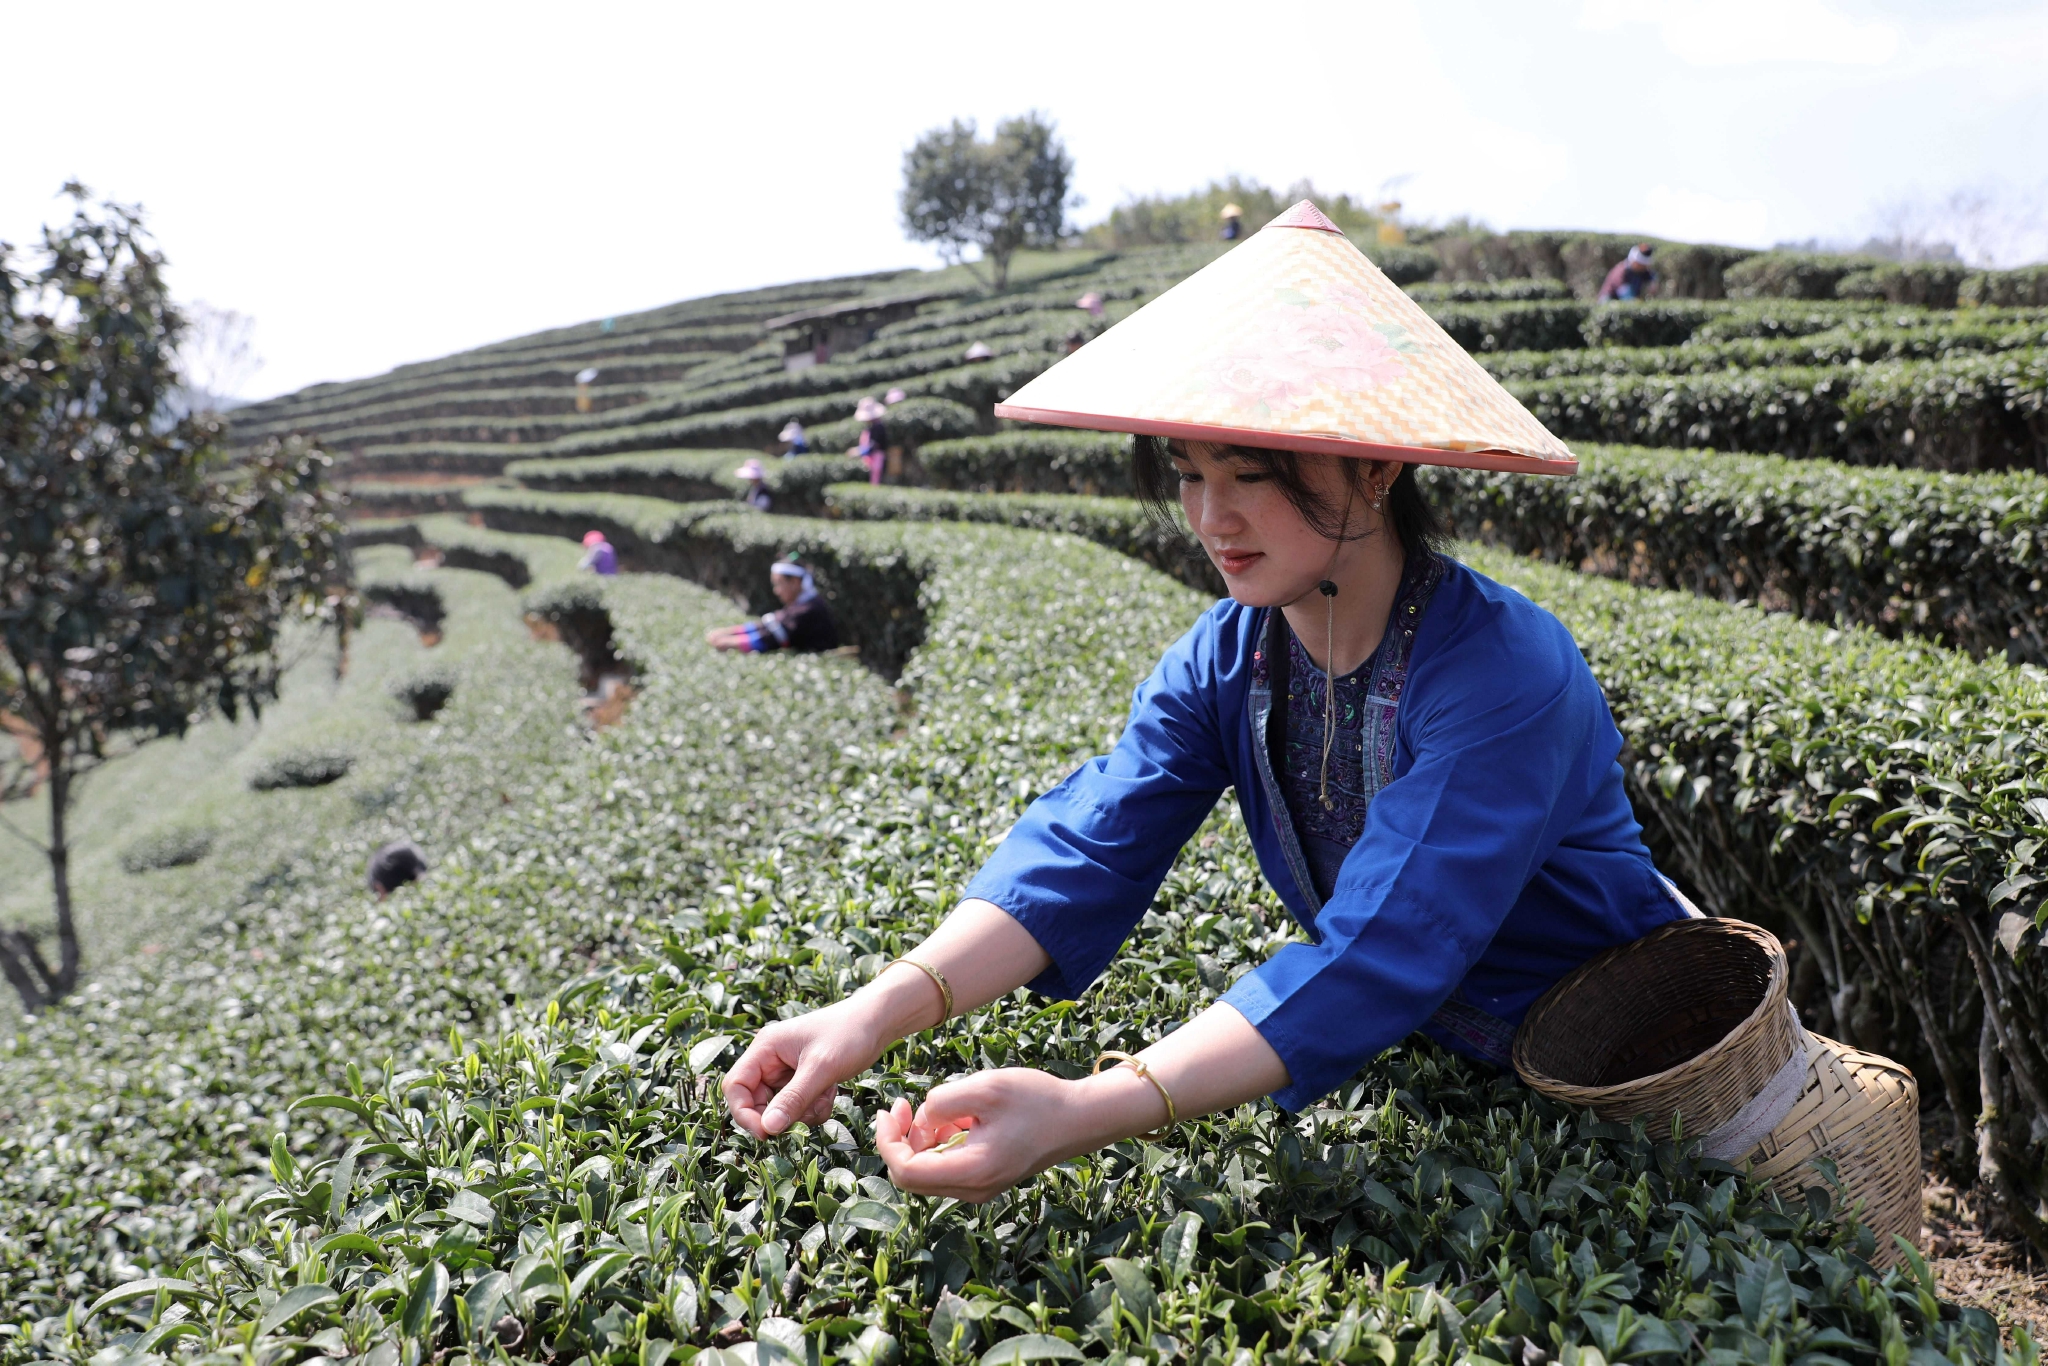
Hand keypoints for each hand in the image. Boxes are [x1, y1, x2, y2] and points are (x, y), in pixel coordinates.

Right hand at [723, 997, 887, 1137]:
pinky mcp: (802, 1079)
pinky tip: (831, 1091)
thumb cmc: (849, 1033)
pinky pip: (798, 1107)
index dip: (744, 1113)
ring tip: (826, 1093)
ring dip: (802, 1112)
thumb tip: (768, 1128)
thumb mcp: (821, 1068)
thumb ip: (793, 1098)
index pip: (736, 1086)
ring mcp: (786, 1070)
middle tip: (808, 1112)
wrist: (877, 1021)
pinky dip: (814, 1107)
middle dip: (782, 1114)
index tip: (766, 1133)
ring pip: (780, 1109)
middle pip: (756, 1102)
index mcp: (765, 1048)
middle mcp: (770, 1059)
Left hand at [873, 1068, 1086, 1202]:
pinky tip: (956, 1120)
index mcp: (972, 1171)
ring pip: (927, 1173)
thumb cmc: (1037, 1100)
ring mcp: (980, 1188)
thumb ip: (943, 1101)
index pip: (906, 1171)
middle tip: (905, 1105)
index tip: (893, 1109)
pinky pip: (946, 1169)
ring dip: (921, 1140)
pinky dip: (939, 1144)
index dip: (888, 1140)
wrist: (1081, 1118)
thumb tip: (922, 1117)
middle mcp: (973, 1190)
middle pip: (911, 1177)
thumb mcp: (986, 1088)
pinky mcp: (986, 1180)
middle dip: (900, 1140)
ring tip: (942, 1108)